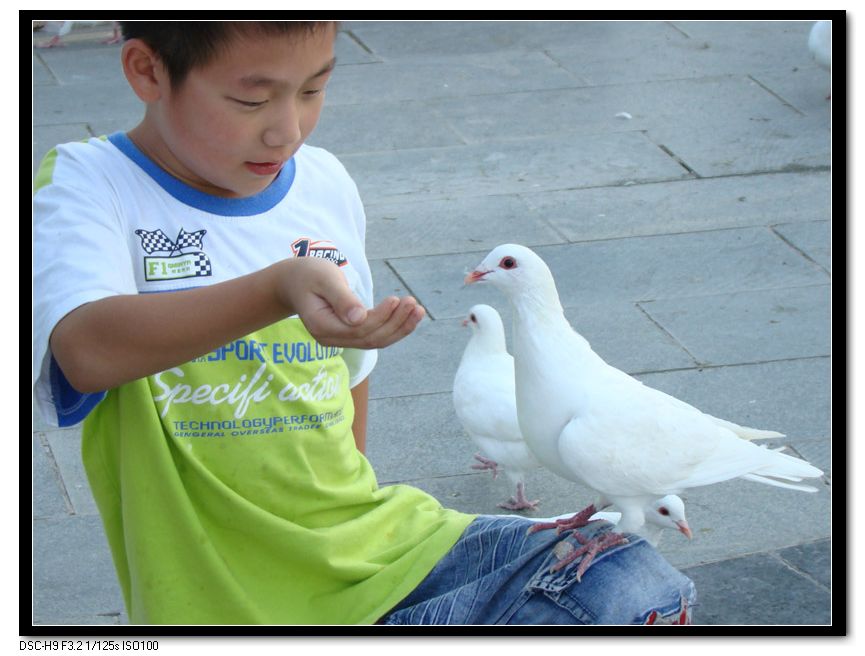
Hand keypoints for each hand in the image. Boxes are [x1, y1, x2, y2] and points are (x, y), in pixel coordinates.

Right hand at [276, 257, 425, 348]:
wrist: (293, 282)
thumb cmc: (308, 274)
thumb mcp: (323, 279)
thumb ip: (341, 298)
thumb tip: (359, 317)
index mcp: (322, 326)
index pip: (359, 329)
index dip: (381, 317)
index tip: (397, 299)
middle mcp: (331, 339)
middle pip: (371, 338)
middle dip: (396, 323)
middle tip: (415, 303)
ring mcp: (340, 339)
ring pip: (376, 340)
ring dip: (400, 327)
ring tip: (419, 310)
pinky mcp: (349, 334)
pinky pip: (375, 335)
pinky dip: (394, 327)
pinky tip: (410, 316)